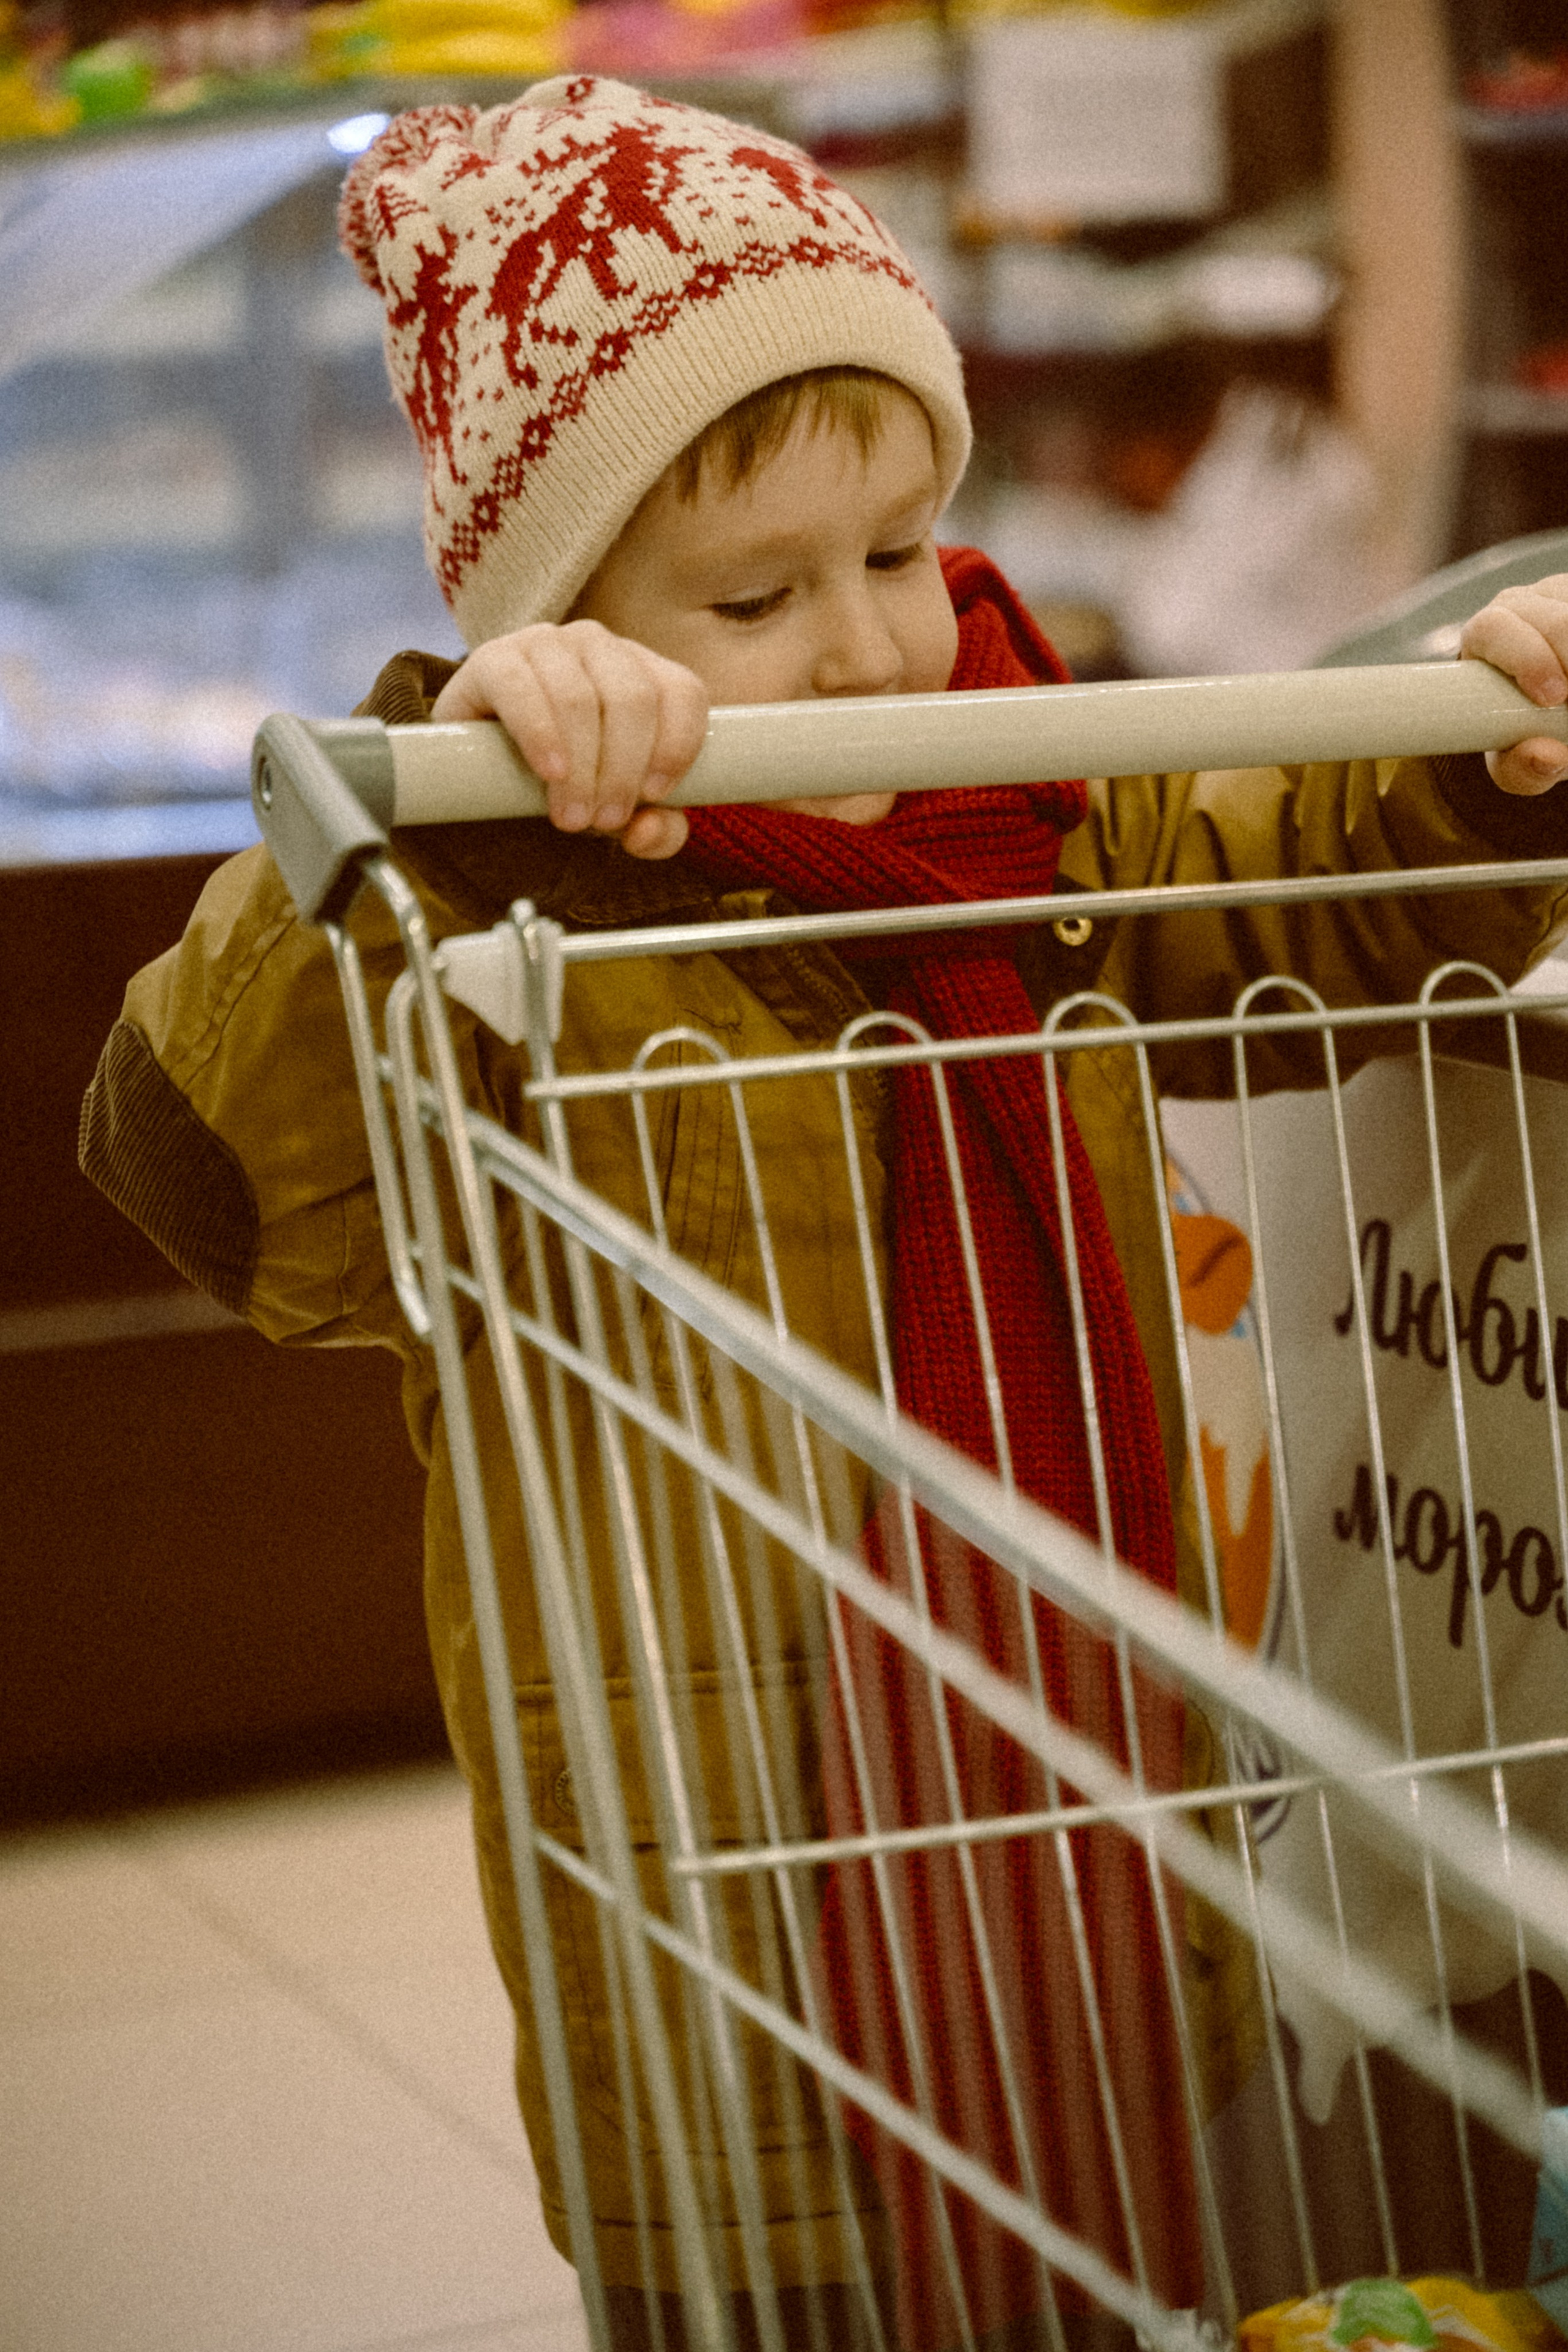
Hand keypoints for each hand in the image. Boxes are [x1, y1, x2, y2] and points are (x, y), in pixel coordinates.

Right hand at [430, 621, 707, 858]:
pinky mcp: (495, 658)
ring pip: (580, 698)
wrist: (482, 765)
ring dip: (581, 767)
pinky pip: (523, 688)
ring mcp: (547, 644)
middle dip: (622, 769)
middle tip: (604, 820)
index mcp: (642, 672)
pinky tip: (549, 771)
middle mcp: (599, 647)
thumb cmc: (567, 781)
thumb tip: (648, 832)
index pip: (682, 691)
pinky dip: (540, 734)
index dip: (676, 745)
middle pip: (633, 698)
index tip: (654, 796)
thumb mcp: (618, 810)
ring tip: (571, 816)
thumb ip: (654, 831)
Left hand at [1459, 574, 1567, 795]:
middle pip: (1549, 620)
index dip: (1527, 659)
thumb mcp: (1519, 762)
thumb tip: (1543, 756)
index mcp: (1485, 635)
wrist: (1556, 717)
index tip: (1553, 698)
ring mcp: (1558, 594)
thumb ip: (1522, 769)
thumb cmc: (1527, 731)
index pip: (1493, 628)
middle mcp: (1521, 605)